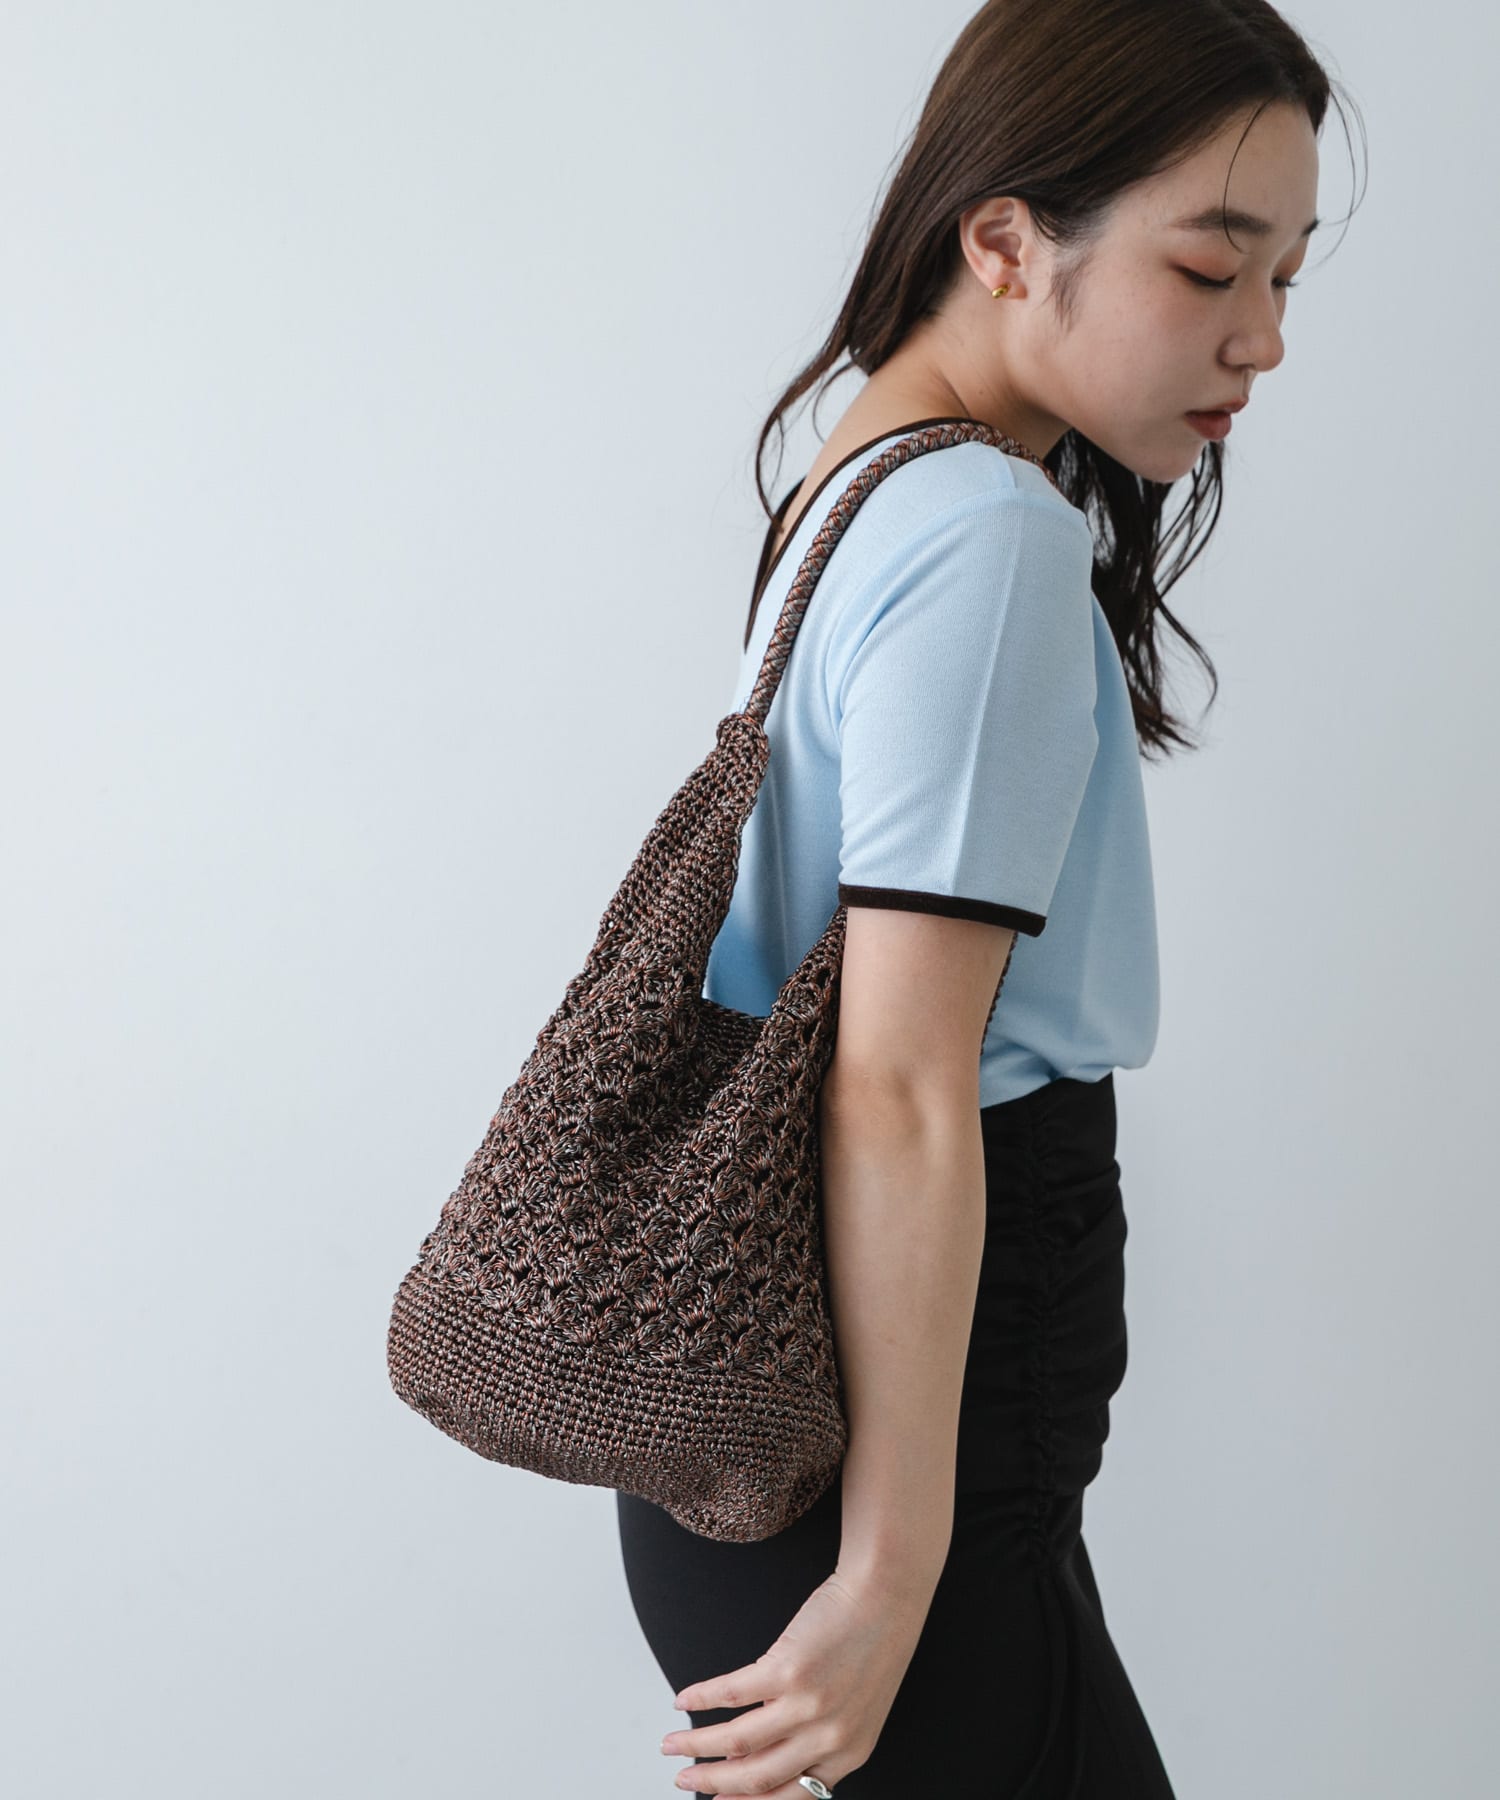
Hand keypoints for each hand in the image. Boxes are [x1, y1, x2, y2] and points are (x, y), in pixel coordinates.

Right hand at [657, 1566, 932, 1796]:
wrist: (888, 1592)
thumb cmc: (873, 1640)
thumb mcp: (859, 1705)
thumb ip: (820, 1733)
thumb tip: (762, 1748)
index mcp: (849, 1752)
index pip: (790, 1795)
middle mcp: (828, 1737)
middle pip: (757, 1775)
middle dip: (712, 1782)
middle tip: (682, 1780)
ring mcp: (807, 1705)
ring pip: (737, 1741)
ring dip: (696, 1745)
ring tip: (670, 1744)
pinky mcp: (788, 1669)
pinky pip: (732, 1692)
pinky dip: (701, 1698)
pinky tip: (683, 1699)